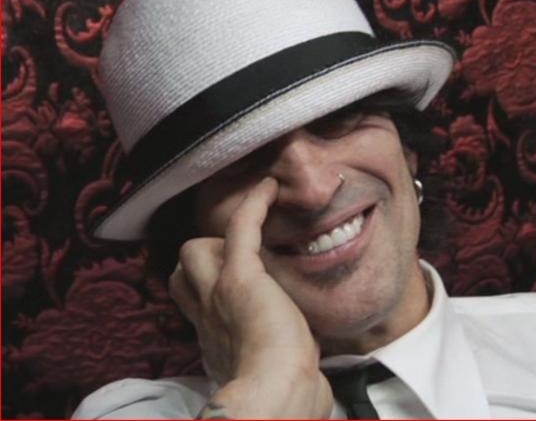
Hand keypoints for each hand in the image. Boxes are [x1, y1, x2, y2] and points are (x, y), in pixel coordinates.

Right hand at [169, 177, 332, 418]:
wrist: (279, 394)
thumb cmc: (284, 393)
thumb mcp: (268, 375)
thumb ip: (274, 361)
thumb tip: (306, 366)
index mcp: (214, 337)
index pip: (194, 301)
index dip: (203, 287)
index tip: (225, 282)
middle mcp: (207, 313)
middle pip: (182, 271)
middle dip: (204, 262)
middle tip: (238, 263)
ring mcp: (219, 291)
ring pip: (196, 249)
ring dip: (219, 242)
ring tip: (249, 242)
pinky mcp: (240, 276)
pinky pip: (241, 227)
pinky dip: (254, 205)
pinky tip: (270, 188)